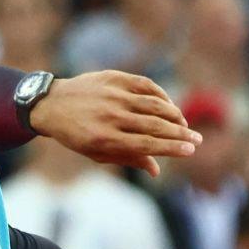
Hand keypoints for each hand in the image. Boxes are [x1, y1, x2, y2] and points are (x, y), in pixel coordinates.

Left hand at [29, 71, 201, 176]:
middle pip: (155, 126)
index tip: (190, 151)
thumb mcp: (96, 153)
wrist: (51, 104)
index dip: (171, 148)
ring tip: (185, 126)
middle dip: (180, 134)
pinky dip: (162, 96)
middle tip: (197, 140)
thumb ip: (128, 159)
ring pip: (154, 105)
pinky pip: (146, 86)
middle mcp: (111, 116)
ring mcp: (113, 95)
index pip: (147, 145)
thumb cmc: (76, 134)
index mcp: (105, 139)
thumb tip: (157, 171)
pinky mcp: (114, 78)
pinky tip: (169, 106)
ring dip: (174, 116)